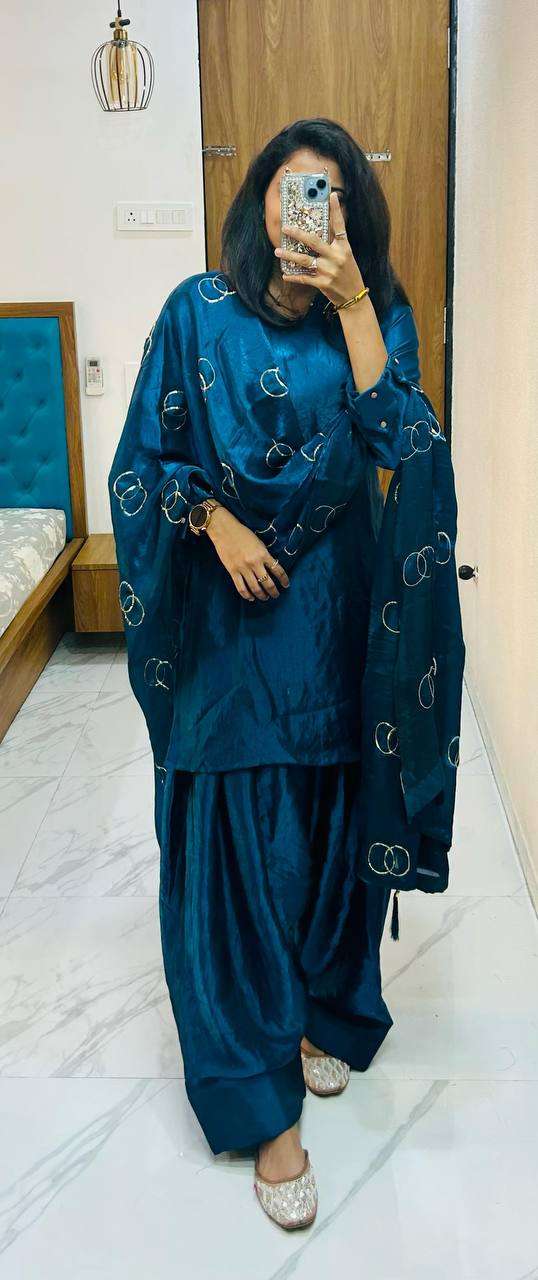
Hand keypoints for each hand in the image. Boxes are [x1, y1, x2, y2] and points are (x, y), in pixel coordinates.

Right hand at [205, 505, 289, 600]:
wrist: (224, 530)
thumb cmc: (243, 534)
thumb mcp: (258, 543)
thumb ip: (264, 555)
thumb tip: (270, 568)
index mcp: (263, 554)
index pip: (278, 570)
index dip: (284, 579)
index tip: (286, 585)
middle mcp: (254, 563)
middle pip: (268, 583)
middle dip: (274, 591)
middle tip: (276, 595)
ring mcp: (243, 568)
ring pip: (255, 588)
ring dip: (262, 595)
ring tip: (265, 597)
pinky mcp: (232, 571)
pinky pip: (241, 588)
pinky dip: (247, 595)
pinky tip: (251, 598)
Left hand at [275, 191, 363, 308]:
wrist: (354, 297)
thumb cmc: (349, 275)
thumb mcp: (347, 257)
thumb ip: (334, 245)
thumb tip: (317, 235)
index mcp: (344, 247)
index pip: (340, 225)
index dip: (336, 210)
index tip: (332, 195)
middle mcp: (336, 257)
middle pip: (314, 241)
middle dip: (298, 233)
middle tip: (285, 228)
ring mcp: (329, 270)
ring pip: (304, 260)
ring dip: (289, 255)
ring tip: (278, 251)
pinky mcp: (323, 283)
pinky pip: (304, 278)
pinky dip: (293, 276)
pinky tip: (285, 274)